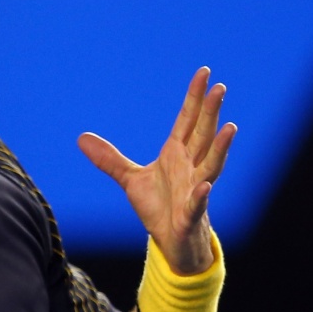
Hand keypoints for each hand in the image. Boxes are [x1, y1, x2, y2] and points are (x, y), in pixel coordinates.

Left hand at [77, 67, 235, 273]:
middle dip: (210, 112)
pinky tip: (205, 186)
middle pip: (202, 135)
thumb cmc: (158, 206)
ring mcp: (194, 189)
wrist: (170, 239)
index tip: (204, 72)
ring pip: (211, 164)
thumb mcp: (130, 179)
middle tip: (220, 88)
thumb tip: (81, 138)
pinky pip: (197, 202)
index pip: (187, 120)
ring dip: (220, 147)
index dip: (194, 97)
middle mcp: (190, 166)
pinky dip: (201, 195)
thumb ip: (109, 159)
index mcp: (177, 153)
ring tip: (231, 128)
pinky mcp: (190, 213)